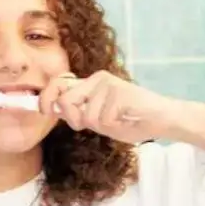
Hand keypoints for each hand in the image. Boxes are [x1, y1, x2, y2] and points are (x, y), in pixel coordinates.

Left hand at [39, 71, 204, 149]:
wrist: (162, 120)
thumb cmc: (130, 121)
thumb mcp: (98, 119)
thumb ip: (79, 113)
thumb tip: (53, 110)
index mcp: (90, 84)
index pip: (58, 83)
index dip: (45, 97)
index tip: (42, 110)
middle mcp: (97, 79)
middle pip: (66, 101)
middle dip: (75, 120)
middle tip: (90, 125)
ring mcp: (109, 84)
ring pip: (87, 116)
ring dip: (101, 126)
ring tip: (118, 119)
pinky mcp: (120, 92)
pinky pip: (104, 120)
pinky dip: (114, 126)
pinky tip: (127, 118)